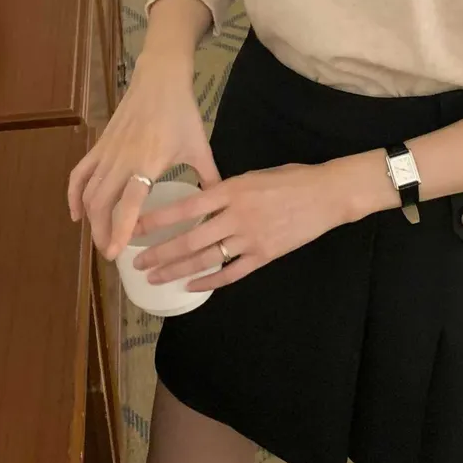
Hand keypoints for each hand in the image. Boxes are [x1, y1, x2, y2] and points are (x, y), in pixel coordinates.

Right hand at [68, 52, 218, 258]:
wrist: (159, 79)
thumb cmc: (182, 113)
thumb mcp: (199, 147)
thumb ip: (209, 177)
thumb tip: (220, 203)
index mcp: (147, 163)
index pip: (128, 204)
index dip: (119, 230)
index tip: (115, 253)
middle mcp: (122, 160)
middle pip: (102, 204)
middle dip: (102, 232)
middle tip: (109, 252)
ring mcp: (107, 152)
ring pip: (89, 192)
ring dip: (90, 218)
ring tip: (98, 237)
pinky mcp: (99, 145)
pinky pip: (80, 174)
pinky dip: (74, 195)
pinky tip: (76, 213)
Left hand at [131, 160, 370, 290]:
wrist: (327, 194)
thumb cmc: (292, 178)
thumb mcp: (254, 175)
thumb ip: (227, 190)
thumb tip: (201, 201)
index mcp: (233, 190)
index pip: (186, 207)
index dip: (158, 220)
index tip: (135, 227)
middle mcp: (237, 216)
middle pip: (190, 239)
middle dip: (159, 252)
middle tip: (137, 262)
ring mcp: (251, 238)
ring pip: (206, 259)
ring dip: (176, 270)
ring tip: (155, 277)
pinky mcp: (265, 255)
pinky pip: (232, 273)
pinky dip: (210, 281)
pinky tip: (191, 286)